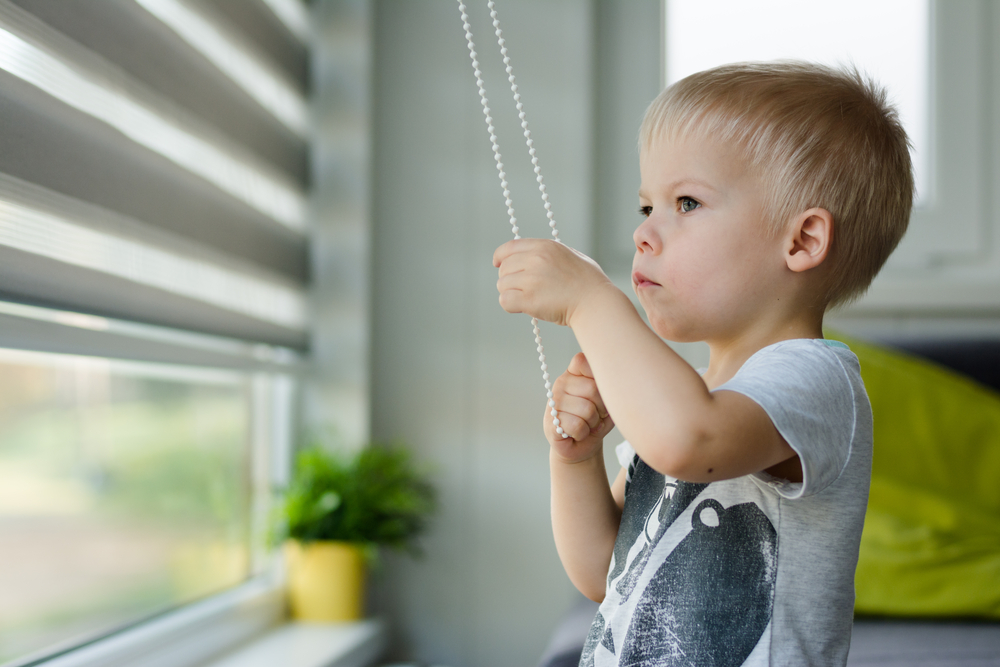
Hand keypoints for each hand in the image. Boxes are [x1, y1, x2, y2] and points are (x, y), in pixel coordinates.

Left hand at [493, 239, 610, 325]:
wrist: (597, 303)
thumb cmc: (589, 283)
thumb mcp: (570, 255)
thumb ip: (548, 253)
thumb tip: (530, 256)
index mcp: (545, 246)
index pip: (509, 247)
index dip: (500, 257)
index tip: (498, 264)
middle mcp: (536, 259)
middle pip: (504, 269)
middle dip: (509, 280)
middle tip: (523, 290)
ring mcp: (532, 279)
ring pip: (502, 286)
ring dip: (511, 294)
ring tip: (528, 300)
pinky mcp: (529, 299)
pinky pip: (505, 301)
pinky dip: (510, 306)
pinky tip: (523, 308)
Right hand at [545, 353, 615, 461]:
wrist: (582, 446)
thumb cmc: (597, 419)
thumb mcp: (608, 400)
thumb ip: (608, 387)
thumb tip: (612, 384)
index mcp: (574, 373)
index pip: (582, 360)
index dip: (598, 377)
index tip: (602, 392)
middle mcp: (561, 383)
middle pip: (592, 388)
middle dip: (602, 408)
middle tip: (597, 415)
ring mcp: (554, 402)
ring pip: (587, 410)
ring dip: (593, 423)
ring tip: (588, 425)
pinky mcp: (551, 421)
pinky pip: (577, 426)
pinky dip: (584, 434)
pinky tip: (578, 433)